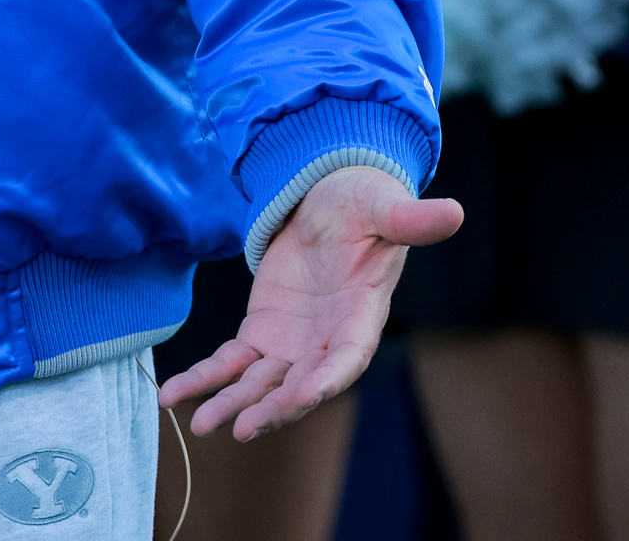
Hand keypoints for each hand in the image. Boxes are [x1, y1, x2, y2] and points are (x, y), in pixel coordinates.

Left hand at [157, 166, 462, 440]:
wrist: (328, 200)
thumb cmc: (363, 205)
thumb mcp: (383, 206)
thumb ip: (411, 219)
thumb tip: (454, 212)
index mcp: (360, 320)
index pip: (344, 361)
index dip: (322, 381)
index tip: (299, 398)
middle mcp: (325, 343)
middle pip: (297, 385)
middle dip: (270, 408)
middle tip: (239, 428)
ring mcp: (291, 344)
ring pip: (259, 384)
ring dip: (230, 403)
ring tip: (199, 425)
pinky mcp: (261, 334)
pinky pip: (230, 363)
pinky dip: (204, 378)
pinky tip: (173, 394)